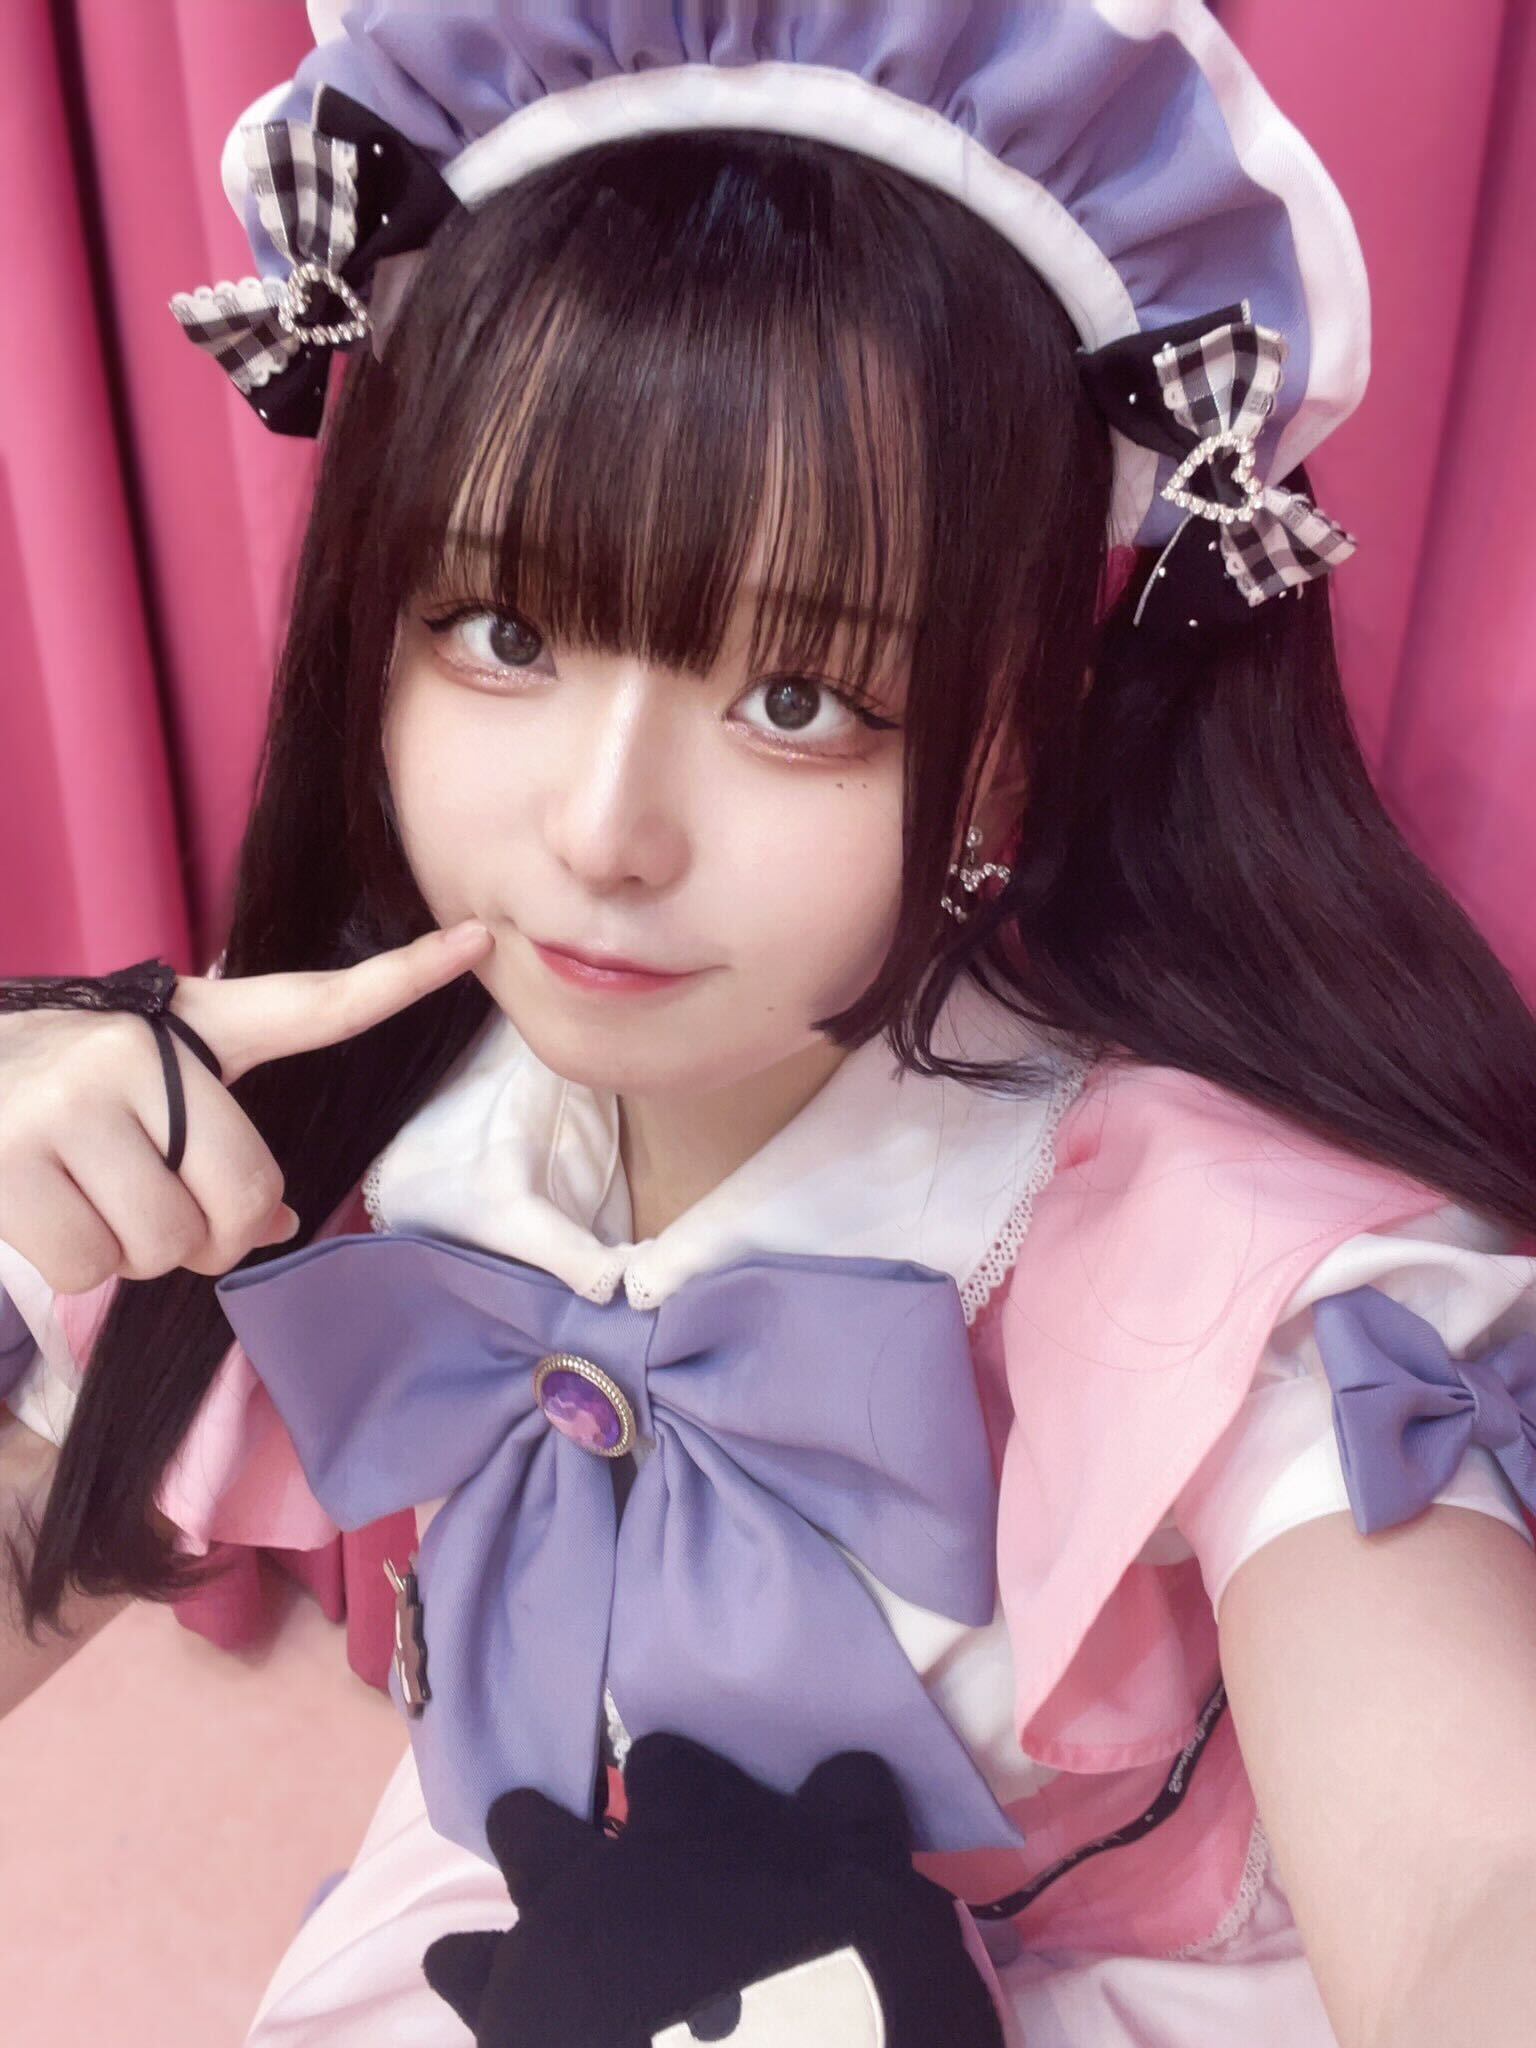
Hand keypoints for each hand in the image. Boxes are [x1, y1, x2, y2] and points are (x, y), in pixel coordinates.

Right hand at [0, 922, 491, 1290]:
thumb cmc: (53, 1100)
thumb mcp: (141, 1096)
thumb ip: (217, 1148)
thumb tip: (273, 1225)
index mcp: (187, 1024)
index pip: (314, 1003)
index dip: (402, 975)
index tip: (478, 940)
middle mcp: (137, 1047)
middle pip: (244, 1193)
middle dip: (207, 1234)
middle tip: (154, 1206)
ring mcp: (72, 1101)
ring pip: (164, 1244)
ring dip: (132, 1252)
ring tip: (85, 1193)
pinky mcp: (10, 1160)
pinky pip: (93, 1265)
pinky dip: (74, 1265)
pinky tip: (39, 1206)